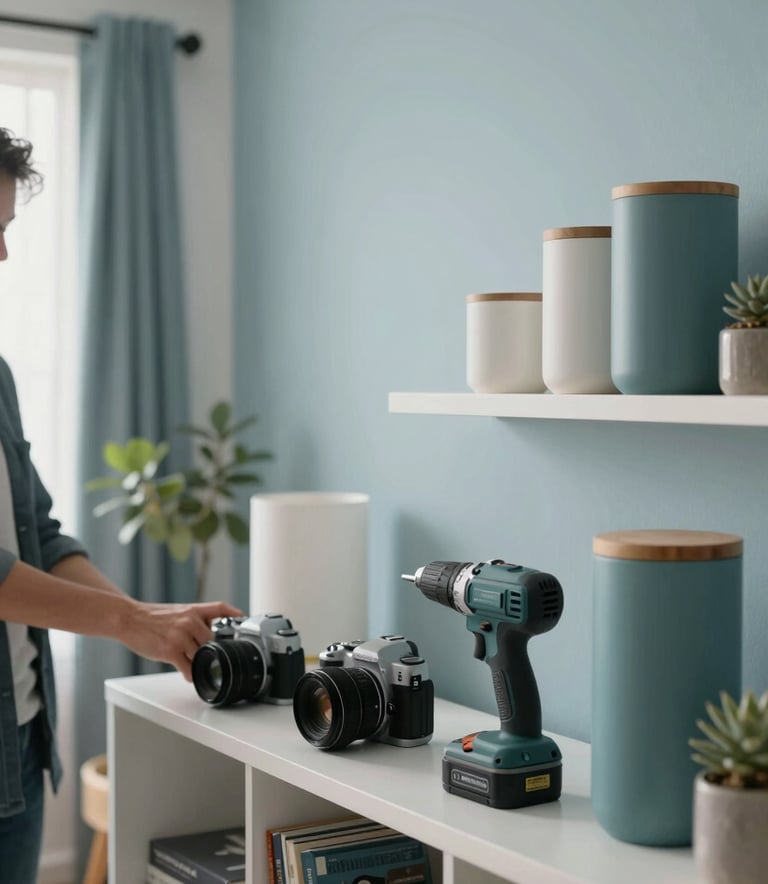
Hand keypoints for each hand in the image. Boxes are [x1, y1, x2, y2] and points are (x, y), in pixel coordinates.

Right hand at [119, 599, 242, 680]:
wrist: (129, 619)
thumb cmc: (151, 617)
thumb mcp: (177, 611)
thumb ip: (194, 620)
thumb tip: (207, 634)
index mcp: (193, 610)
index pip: (220, 608)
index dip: (235, 613)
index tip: (244, 619)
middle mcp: (190, 621)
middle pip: (212, 641)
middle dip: (209, 650)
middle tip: (201, 654)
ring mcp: (181, 636)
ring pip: (201, 656)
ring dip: (197, 663)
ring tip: (188, 662)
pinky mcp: (171, 651)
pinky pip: (188, 668)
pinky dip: (189, 674)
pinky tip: (186, 672)